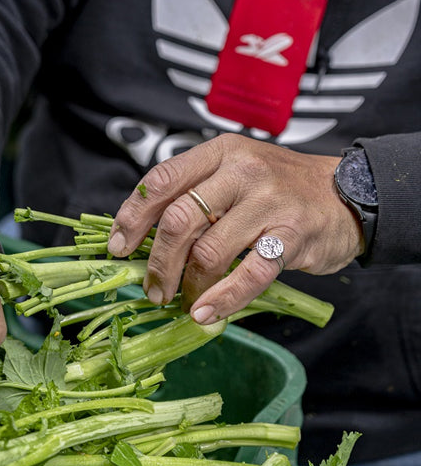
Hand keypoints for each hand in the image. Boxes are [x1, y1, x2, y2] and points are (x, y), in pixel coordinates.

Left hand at [107, 134, 363, 323]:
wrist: (346, 194)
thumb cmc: (280, 189)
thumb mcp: (236, 173)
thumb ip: (197, 196)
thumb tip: (146, 240)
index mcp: (220, 153)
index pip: (161, 181)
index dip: (132, 218)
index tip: (119, 248)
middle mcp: (242, 172)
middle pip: (179, 220)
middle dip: (157, 263)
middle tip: (152, 289)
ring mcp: (269, 202)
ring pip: (209, 251)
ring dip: (188, 286)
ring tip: (184, 302)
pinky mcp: (293, 235)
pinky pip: (250, 273)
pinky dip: (224, 298)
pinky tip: (206, 313)